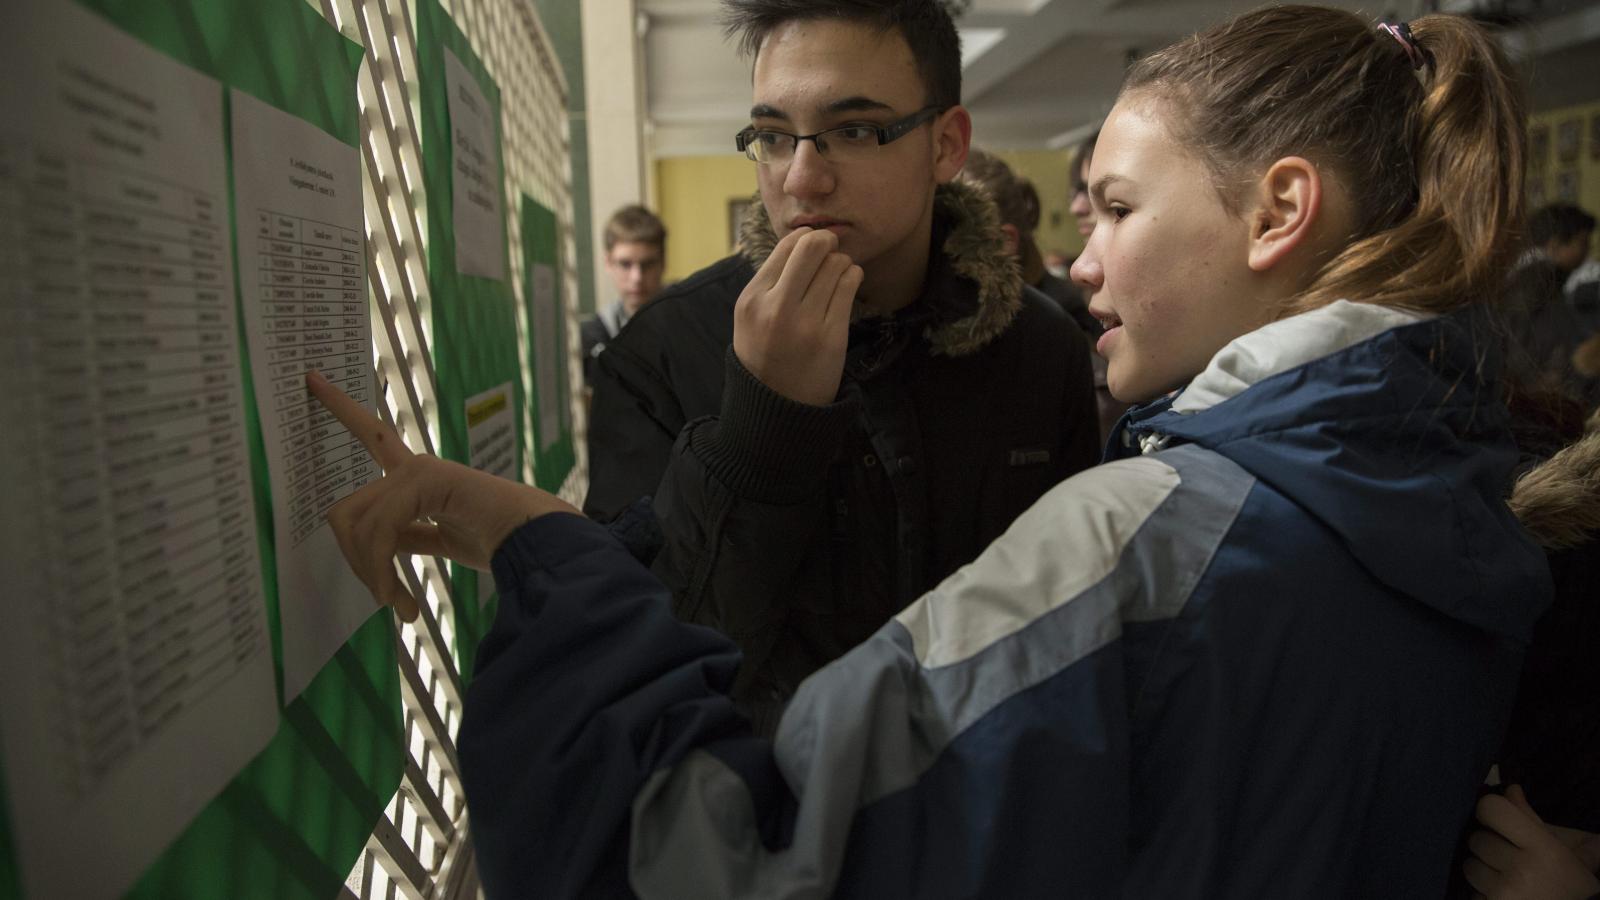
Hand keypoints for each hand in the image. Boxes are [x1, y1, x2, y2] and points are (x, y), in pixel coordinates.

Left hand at [307, 371, 576, 620]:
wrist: (536, 540)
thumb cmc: (499, 541)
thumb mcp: (441, 539)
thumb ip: (409, 537)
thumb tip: (378, 555)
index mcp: (418, 476)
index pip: (373, 438)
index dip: (343, 409)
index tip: (311, 377)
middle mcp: (413, 467)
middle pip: (346, 509)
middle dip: (356, 560)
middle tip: (386, 598)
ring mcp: (417, 471)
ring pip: (358, 524)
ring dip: (372, 573)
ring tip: (399, 604)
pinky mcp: (425, 481)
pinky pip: (380, 531)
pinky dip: (383, 571)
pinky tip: (404, 600)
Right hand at [732, 226, 861, 405]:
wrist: (778, 407)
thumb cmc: (765, 355)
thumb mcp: (749, 317)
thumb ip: (769, 281)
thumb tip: (801, 238)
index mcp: (751, 300)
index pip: (786, 245)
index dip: (806, 238)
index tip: (813, 246)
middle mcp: (776, 308)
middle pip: (813, 246)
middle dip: (827, 242)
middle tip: (831, 249)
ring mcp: (805, 323)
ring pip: (836, 264)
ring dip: (842, 263)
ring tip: (837, 276)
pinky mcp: (831, 337)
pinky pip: (849, 285)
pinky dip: (853, 277)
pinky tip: (847, 284)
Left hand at [1463, 784, 1599, 899]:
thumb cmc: (1572, 881)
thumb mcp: (1563, 847)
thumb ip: (1531, 817)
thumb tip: (1510, 789)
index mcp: (1544, 849)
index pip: (1491, 809)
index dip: (1490, 810)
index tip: (1495, 818)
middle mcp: (1523, 870)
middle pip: (1477, 839)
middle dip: (1489, 844)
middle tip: (1508, 854)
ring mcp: (1505, 893)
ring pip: (1469, 866)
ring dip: (1483, 869)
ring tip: (1506, 876)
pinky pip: (1471, 892)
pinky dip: (1483, 892)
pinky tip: (1504, 893)